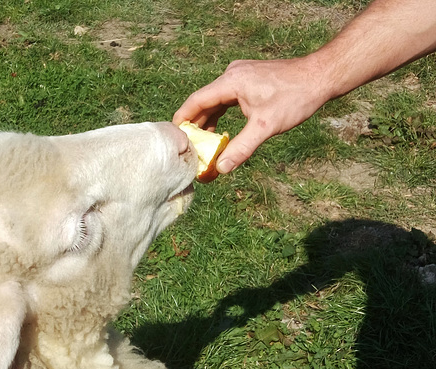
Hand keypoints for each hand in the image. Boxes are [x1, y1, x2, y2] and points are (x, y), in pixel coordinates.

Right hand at [173, 57, 327, 172]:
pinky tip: (220, 131)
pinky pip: (226, 99)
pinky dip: (220, 115)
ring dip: (207, 122)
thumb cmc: (295, 98)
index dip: (182, 120)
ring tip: (202, 144)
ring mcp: (240, 75)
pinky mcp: (249, 79)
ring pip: (215, 101)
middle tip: (188, 148)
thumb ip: (241, 148)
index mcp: (230, 82)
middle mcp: (231, 75)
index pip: (196, 101)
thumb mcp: (265, 127)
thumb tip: (220, 169)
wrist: (321, 77)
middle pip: (203, 102)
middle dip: (194, 126)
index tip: (172, 137)